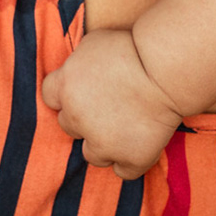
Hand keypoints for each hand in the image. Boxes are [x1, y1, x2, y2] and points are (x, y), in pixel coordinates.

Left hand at [41, 29, 182, 180]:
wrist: (165, 70)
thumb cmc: (133, 48)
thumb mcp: (94, 43)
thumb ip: (78, 62)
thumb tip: (78, 72)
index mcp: (65, 87)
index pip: (50, 98)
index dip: (68, 95)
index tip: (85, 92)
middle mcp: (77, 118)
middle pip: (69, 126)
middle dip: (85, 119)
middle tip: (110, 107)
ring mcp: (102, 143)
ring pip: (92, 155)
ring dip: (105, 145)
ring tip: (126, 129)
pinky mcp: (129, 159)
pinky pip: (122, 172)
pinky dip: (130, 162)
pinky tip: (140, 146)